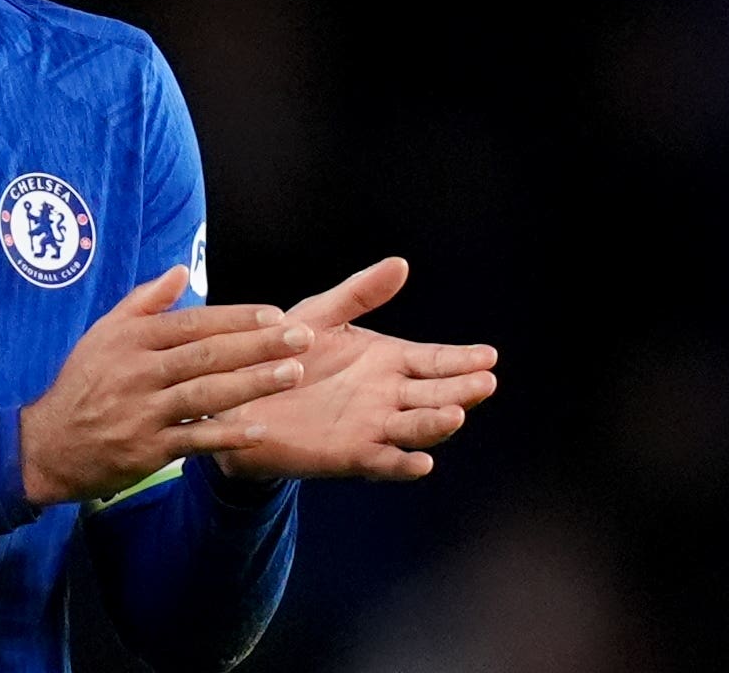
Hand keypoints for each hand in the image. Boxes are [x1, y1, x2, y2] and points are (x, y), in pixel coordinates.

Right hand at [20, 265, 315, 506]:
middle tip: (301, 338)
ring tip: (293, 373)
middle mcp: (138, 372)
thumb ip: (144, 301)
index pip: (193, 323)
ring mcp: (143, 412)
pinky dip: (227, 436)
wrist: (48, 444)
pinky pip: (194, 440)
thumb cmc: (83, 383)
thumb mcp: (103, 334)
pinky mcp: (147, 449)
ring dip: (253, 383)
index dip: (235, 318)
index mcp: (131, 340)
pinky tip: (260, 429)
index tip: (275, 315)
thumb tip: (181, 271)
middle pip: (207, 355)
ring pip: (206, 394)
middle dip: (258, 345)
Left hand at [212, 257, 498, 481]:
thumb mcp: (321, 315)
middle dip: (462, 389)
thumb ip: (359, 294)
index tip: (488, 356)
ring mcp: (373, 427)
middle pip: (436, 394)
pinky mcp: (350, 454)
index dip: (462, 359)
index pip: (435, 361)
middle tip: (485, 381)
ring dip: (437, 424)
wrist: (240, 395)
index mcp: (388, 362)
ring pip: (416, 427)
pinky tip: (422, 462)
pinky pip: (383, 461)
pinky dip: (403, 464)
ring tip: (456, 413)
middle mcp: (389, 397)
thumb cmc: (282, 355)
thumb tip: (400, 263)